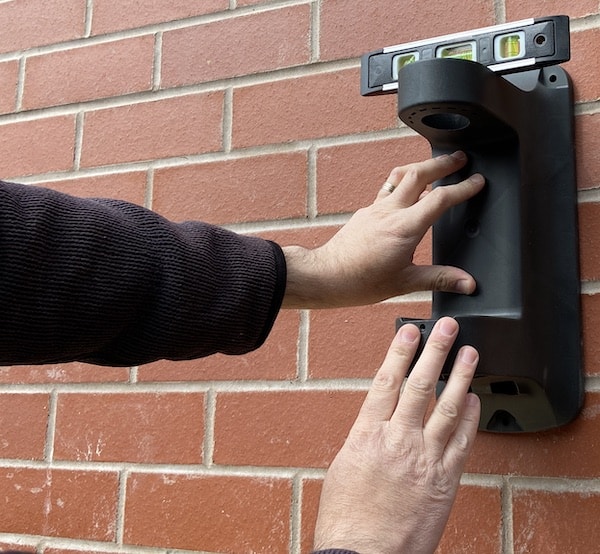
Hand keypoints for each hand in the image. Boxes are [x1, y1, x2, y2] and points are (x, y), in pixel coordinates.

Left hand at [282, 152, 484, 307]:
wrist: (326, 276)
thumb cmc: (360, 281)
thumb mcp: (405, 283)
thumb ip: (439, 279)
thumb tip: (467, 283)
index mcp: (404, 227)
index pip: (440, 198)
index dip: (463, 187)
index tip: (477, 182)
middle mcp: (389, 211)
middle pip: (419, 173)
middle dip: (442, 163)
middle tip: (460, 158)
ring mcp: (375, 209)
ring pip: (400, 176)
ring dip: (420, 167)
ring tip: (435, 165)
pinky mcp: (365, 212)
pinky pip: (387, 189)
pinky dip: (403, 183)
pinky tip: (408, 191)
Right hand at [313, 317, 480, 553]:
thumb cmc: (347, 517)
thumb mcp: (343, 467)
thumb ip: (365, 438)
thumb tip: (378, 422)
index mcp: (367, 435)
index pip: (386, 382)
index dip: (399, 353)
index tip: (409, 332)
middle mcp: (398, 441)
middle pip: (420, 386)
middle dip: (435, 351)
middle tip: (446, 327)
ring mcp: (424, 459)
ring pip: (446, 408)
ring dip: (460, 376)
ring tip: (469, 352)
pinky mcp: (444, 481)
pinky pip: (461, 442)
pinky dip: (469, 418)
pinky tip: (474, 399)